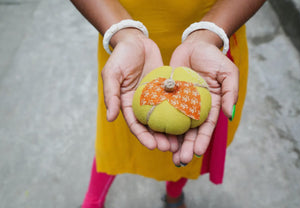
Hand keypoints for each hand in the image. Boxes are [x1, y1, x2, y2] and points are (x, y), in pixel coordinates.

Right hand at [102, 28, 175, 150]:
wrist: (136, 41)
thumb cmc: (121, 56)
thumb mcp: (112, 74)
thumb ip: (111, 95)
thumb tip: (110, 118)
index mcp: (127, 104)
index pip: (135, 125)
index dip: (143, 137)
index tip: (153, 146)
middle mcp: (142, 104)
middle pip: (151, 126)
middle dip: (160, 139)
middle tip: (170, 148)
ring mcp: (155, 97)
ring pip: (164, 117)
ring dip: (171, 131)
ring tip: (181, 142)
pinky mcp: (166, 89)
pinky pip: (174, 102)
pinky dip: (179, 112)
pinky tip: (188, 120)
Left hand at [169, 30, 238, 164]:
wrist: (194, 45)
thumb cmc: (213, 58)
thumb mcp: (227, 73)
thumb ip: (230, 93)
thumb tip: (229, 115)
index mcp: (211, 106)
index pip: (206, 126)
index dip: (202, 140)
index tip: (196, 152)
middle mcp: (194, 108)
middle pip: (190, 131)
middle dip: (185, 146)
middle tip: (179, 160)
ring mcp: (179, 103)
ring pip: (175, 125)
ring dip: (172, 140)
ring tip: (167, 153)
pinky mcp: (167, 96)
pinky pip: (162, 110)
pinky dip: (159, 122)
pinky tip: (154, 134)